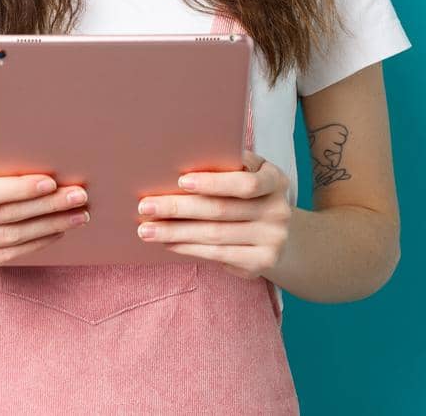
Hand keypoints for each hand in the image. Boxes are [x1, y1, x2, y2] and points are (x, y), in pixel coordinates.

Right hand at [0, 150, 89, 276]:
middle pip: (6, 215)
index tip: (52, 182)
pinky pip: (7, 256)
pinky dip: (36, 244)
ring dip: (49, 226)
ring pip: (11, 237)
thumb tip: (10, 158)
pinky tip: (57, 232)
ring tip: (77, 215)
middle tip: (78, 197)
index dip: (21, 188)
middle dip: (46, 206)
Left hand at [134, 150, 291, 279]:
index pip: (245, 183)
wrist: (281, 232)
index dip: (213, 182)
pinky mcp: (262, 262)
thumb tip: (179, 163)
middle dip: (178, 207)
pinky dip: (189, 248)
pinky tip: (169, 243)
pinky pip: (218, 255)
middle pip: (221, 210)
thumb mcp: (249, 172)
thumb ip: (227, 166)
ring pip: (214, 235)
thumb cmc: (252, 194)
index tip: (181, 180)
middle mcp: (278, 211)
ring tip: (147, 230)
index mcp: (276, 180)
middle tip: (145, 206)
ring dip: (175, 232)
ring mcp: (273, 239)